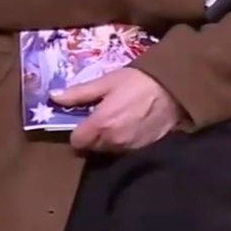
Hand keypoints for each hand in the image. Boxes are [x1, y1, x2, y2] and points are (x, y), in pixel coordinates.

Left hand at [52, 69, 182, 153]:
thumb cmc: (139, 81)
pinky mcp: (144, 149)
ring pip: (110, 149)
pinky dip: (127, 140)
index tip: (86, 119)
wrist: (176, 88)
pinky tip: (135, 125)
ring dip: (111, 139)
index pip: (76, 141)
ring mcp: (129, 148)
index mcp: (100, 125)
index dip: (79, 130)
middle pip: (93, 147)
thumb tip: (54, 97)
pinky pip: (127, 149)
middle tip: (106, 116)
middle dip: (95, 134)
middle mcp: (112, 142)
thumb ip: (79, 93)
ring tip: (122, 120)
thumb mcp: (107, 81)